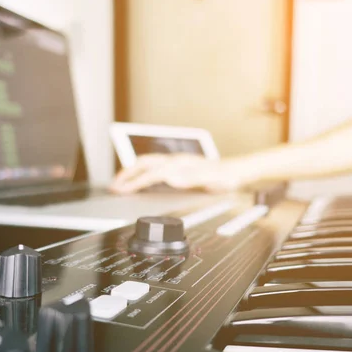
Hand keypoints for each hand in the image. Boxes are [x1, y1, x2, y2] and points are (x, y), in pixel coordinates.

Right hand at [109, 153, 254, 193]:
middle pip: (144, 163)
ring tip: (121, 183)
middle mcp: (177, 161)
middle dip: (126, 174)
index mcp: (181, 164)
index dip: (134, 182)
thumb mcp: (211, 179)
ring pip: (148, 163)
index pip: (151, 173)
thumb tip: (170, 178)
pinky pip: (156, 166)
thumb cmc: (227, 176)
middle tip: (113, 186)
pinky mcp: (181, 166)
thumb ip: (191, 178)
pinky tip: (142, 180)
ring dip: (132, 172)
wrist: (238, 170)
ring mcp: (178, 162)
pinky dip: (143, 172)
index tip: (120, 190)